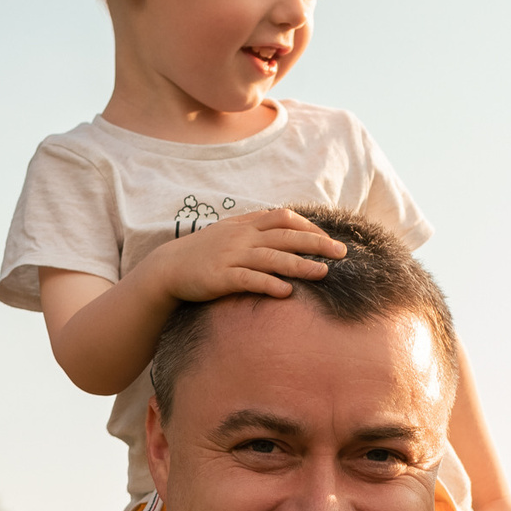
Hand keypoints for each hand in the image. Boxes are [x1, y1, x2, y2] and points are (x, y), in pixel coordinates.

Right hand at [143, 208, 343, 303]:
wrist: (168, 268)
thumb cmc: (204, 253)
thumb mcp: (231, 233)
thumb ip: (256, 229)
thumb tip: (287, 228)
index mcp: (245, 225)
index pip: (284, 218)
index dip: (309, 227)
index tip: (329, 240)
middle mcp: (241, 237)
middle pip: (285, 236)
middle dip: (316, 244)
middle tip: (342, 253)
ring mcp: (230, 256)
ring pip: (271, 258)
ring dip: (300, 264)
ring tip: (324, 273)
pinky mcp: (220, 277)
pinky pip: (248, 280)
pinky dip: (268, 284)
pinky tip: (286, 292)